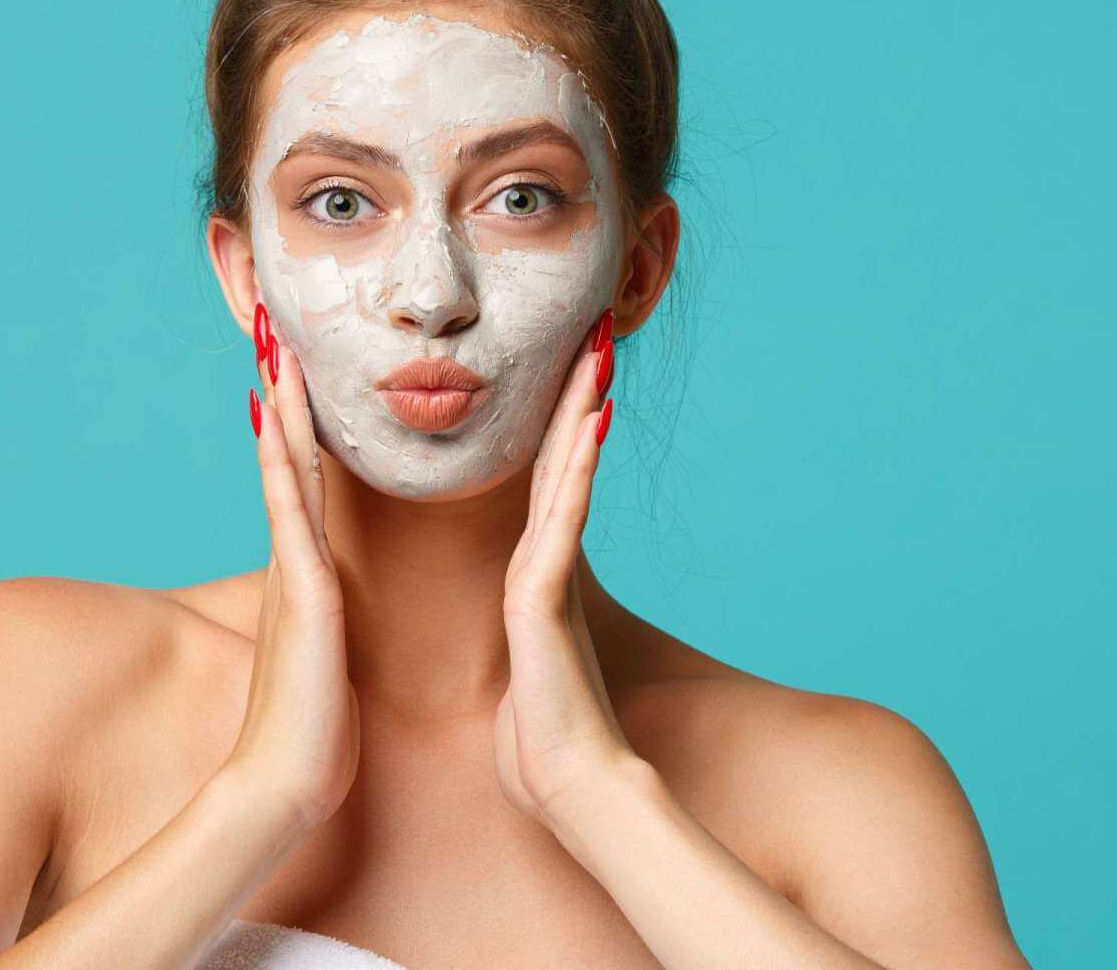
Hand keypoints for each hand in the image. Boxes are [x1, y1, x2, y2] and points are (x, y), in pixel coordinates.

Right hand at [223, 303, 358, 831]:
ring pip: (285, 469)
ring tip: (274, 346)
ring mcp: (292, 573)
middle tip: (275, 326)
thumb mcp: (329, 658)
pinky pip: (291, 512)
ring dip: (280, 406)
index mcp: (309, 574)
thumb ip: (326, 623)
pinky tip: (270, 418)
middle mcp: (294, 561)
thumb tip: (331, 605)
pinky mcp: (301, 594)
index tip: (298, 366)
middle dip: (283, 392)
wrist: (285, 785)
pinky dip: (281, 462)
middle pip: (287, 457)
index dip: (301, 421)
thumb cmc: (314, 730)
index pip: (306, 479)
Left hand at [494, 308, 633, 828]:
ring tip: (596, 350)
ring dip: (581, 408)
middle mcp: (547, 562)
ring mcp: (551, 574)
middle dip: (576, 393)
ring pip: (567, 473)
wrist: (568, 786)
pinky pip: (560, 517)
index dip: (551, 421)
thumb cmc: (543, 737)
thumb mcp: (520, 663)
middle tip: (592, 330)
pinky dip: (575, 467)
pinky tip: (588, 421)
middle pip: (562, 457)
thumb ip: (523, 628)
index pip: (541, 480)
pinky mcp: (546, 595)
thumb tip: (521, 619)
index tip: (561, 367)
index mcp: (532, 573)